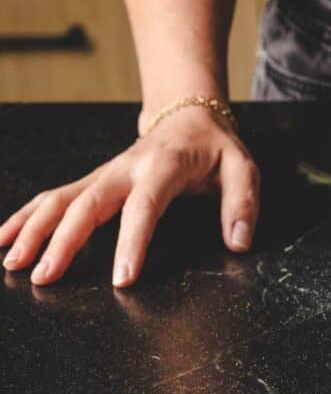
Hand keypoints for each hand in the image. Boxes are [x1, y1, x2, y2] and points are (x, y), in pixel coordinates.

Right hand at [0, 108, 259, 286]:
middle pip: (86, 204)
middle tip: (44, 276)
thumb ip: (243, 204)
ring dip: (33, 230)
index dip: (131, 243)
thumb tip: (239, 242)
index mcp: (162, 168)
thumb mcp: (243, 169)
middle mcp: (124, 169)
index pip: (143, 208)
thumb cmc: (216, 148)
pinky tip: (4, 239)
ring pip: (59, 199)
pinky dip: (26, 217)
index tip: (122, 278)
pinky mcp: (92, 181)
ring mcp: (103, 174)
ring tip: (12, 263)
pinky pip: (53, 198)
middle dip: (62, 241)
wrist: (190, 115)